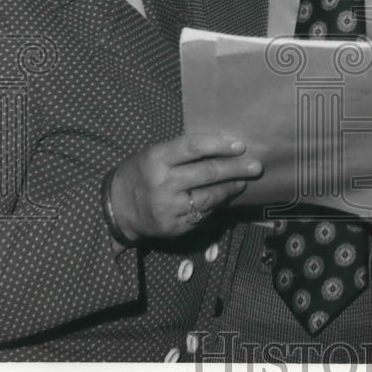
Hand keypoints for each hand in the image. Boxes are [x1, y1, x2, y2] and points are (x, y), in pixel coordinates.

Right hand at [108, 133, 262, 242]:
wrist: (116, 209)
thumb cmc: (141, 174)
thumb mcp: (154, 155)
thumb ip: (182, 153)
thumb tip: (222, 148)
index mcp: (157, 159)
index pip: (192, 147)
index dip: (218, 144)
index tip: (240, 145)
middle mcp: (162, 183)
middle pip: (207, 173)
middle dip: (235, 169)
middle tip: (256, 166)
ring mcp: (167, 207)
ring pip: (209, 197)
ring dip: (230, 189)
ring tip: (243, 183)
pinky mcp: (173, 227)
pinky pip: (202, 215)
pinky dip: (216, 207)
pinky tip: (224, 200)